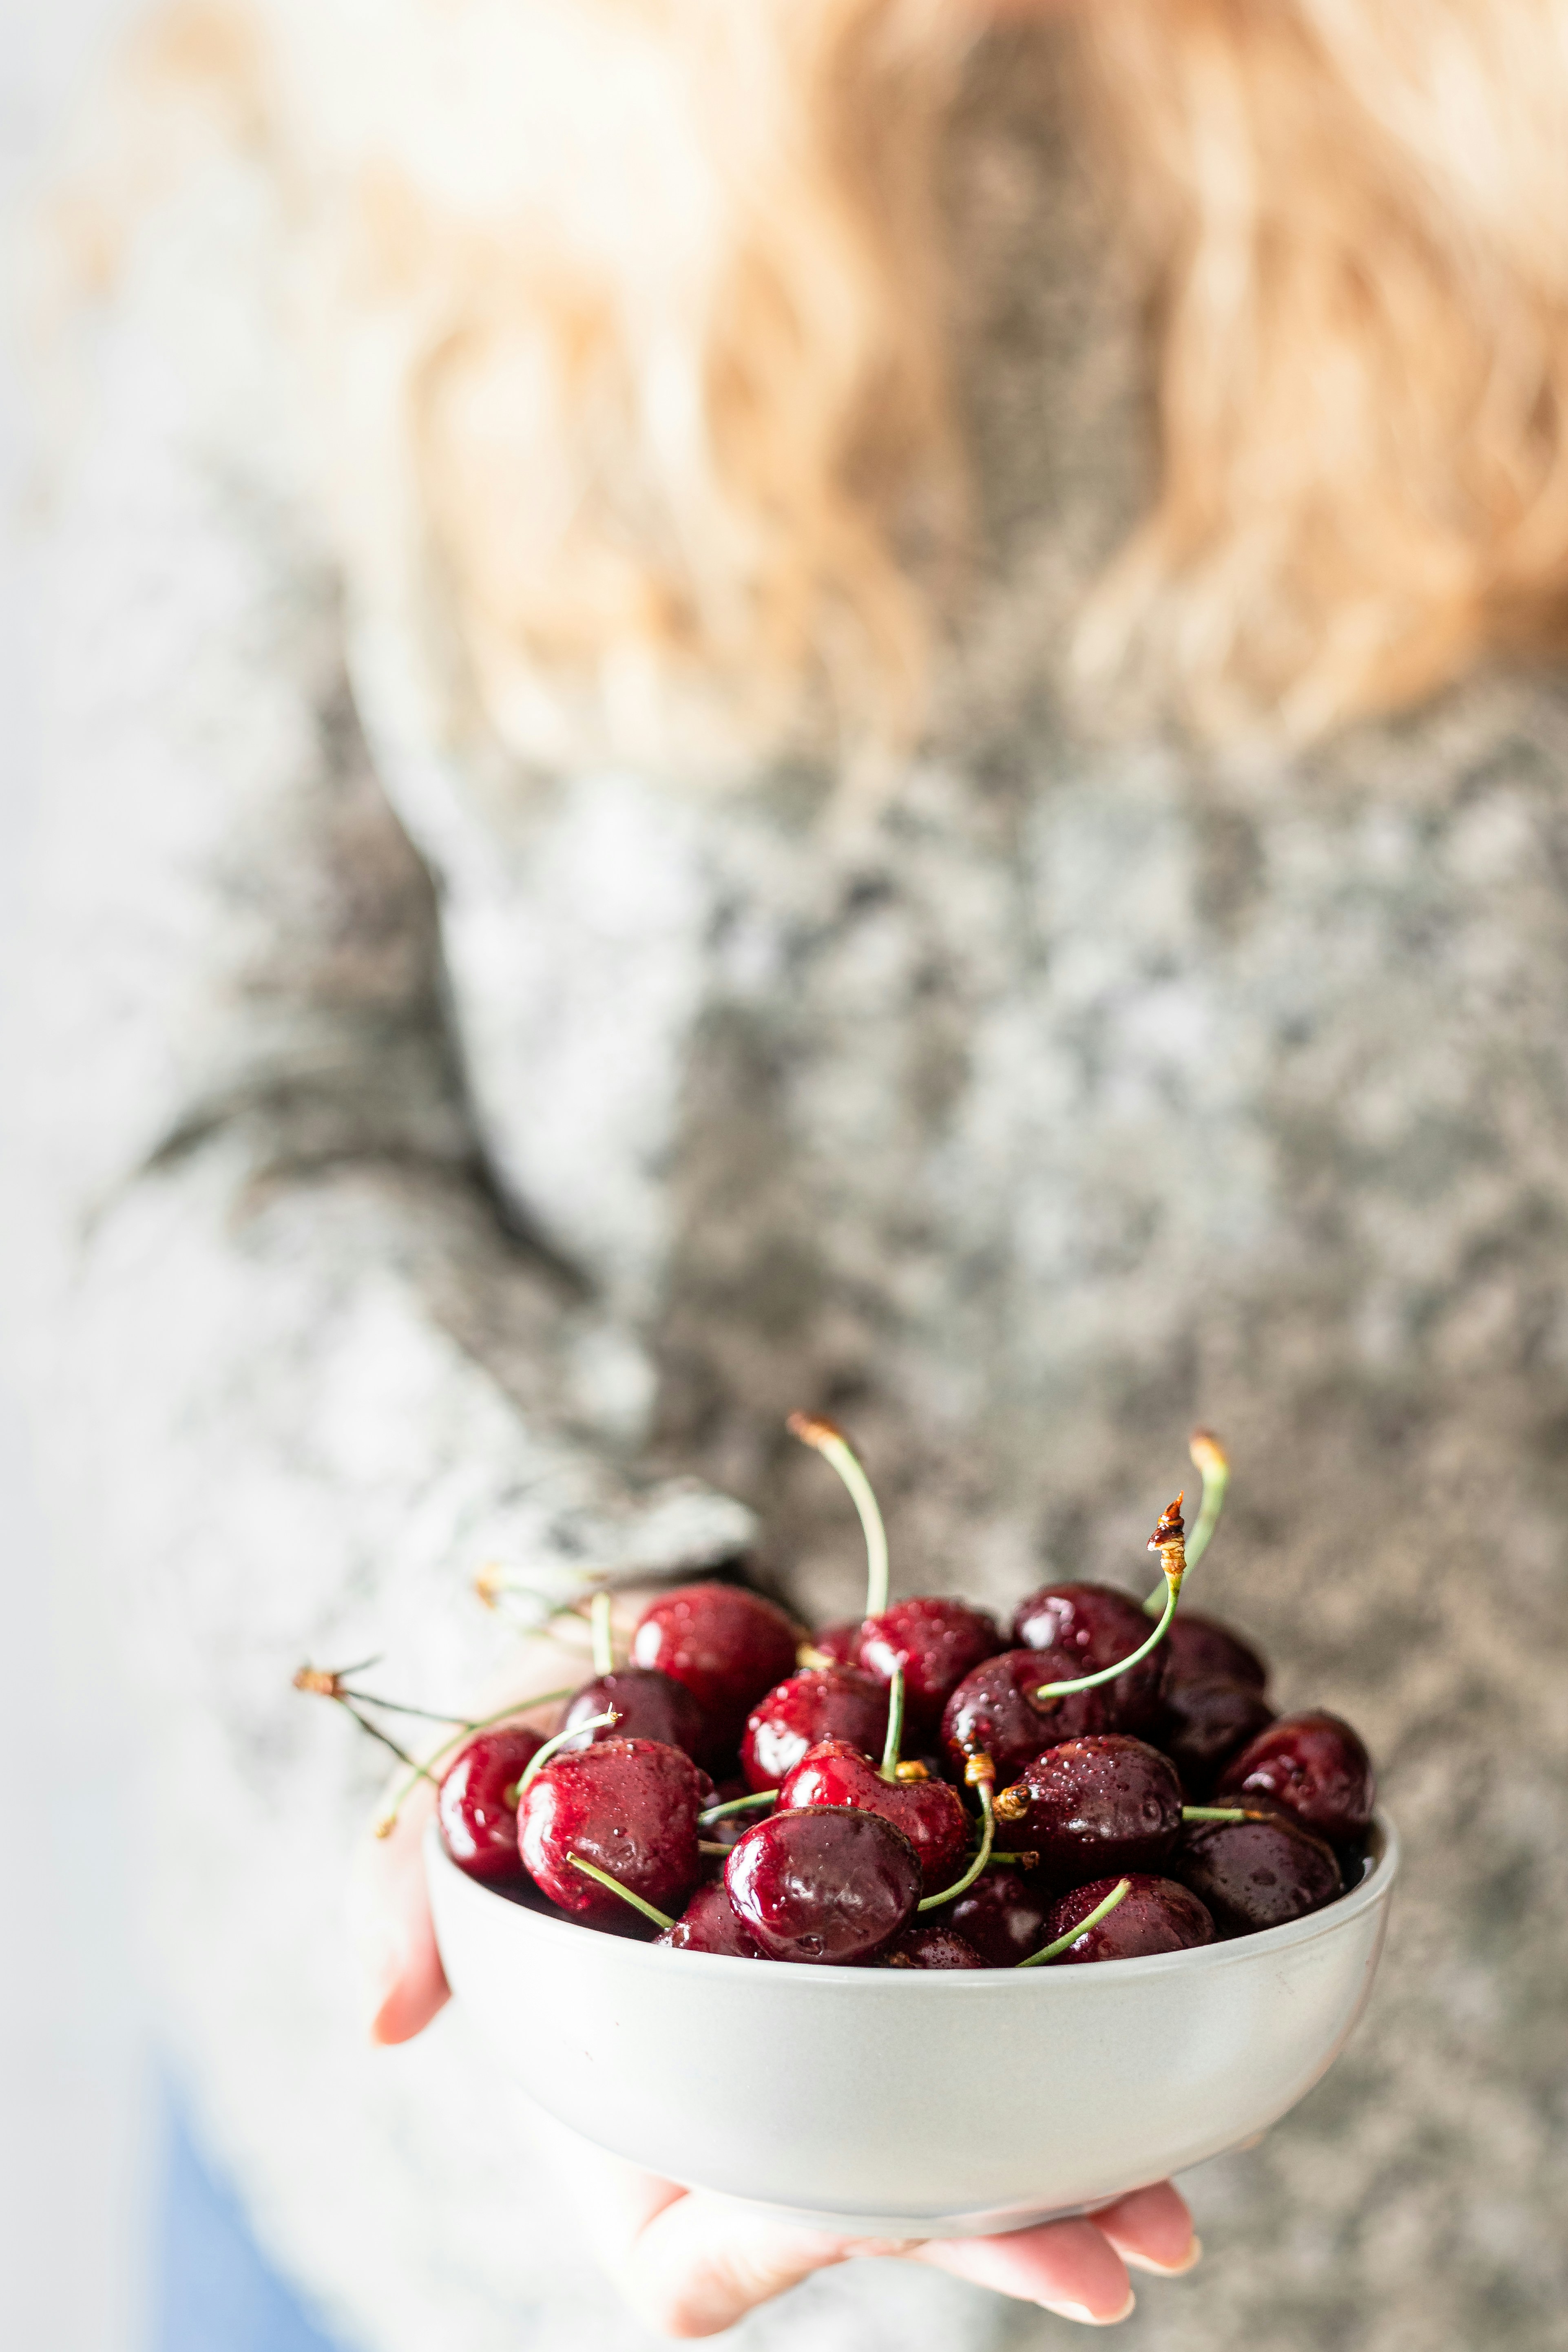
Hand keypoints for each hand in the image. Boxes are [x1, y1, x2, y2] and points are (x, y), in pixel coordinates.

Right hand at [352, 1631, 1200, 2335]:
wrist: (671, 1638)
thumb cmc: (551, 1728)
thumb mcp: (464, 1786)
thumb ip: (409, 1891)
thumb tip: (384, 2019)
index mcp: (636, 2100)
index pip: (687, 2249)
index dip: (761, 2248)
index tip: (839, 2211)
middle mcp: (758, 2099)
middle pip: (866, 2216)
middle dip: (978, 2237)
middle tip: (1102, 2258)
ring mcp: (857, 2038)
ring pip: (963, 2141)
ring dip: (1069, 2173)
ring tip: (1168, 2206)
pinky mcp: (934, 1957)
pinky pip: (1017, 2022)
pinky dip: (1097, 2041)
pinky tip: (1183, 2030)